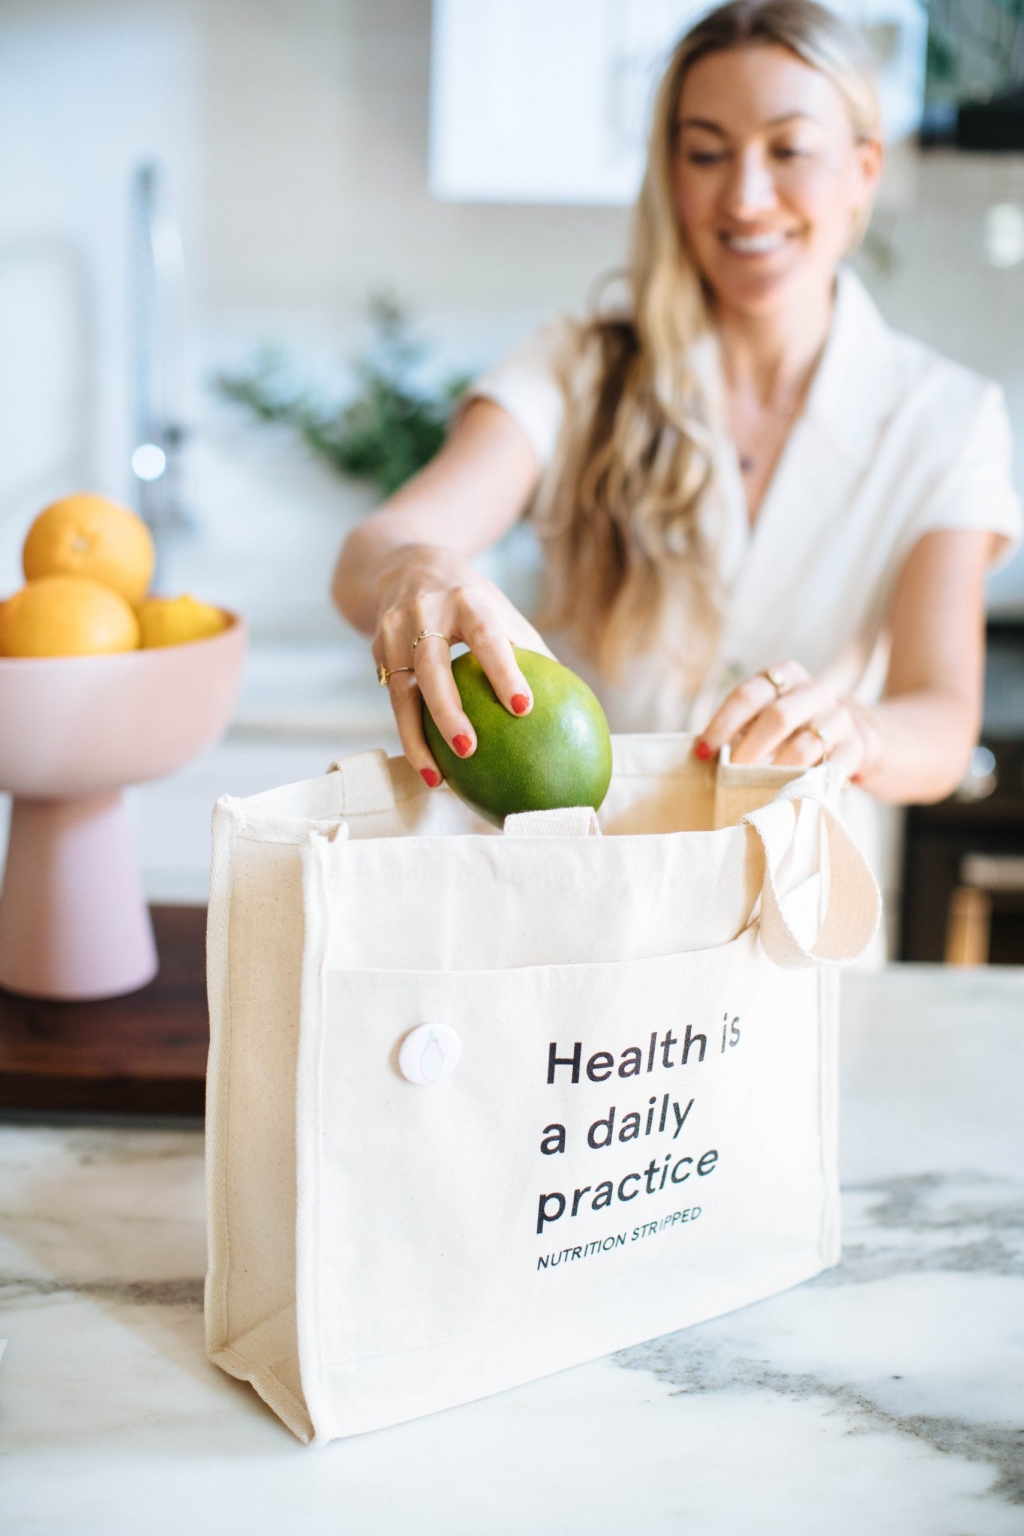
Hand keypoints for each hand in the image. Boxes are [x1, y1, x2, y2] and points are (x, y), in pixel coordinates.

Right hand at [371, 542, 553, 786]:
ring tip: (438, 779)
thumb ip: (528, 650)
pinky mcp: (376, 653)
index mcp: (466, 601)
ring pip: (402, 693)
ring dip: (418, 739)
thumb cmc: (469, 601)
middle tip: (470, 750)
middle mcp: (424, 613)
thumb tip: (574, 702)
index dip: (504, 672)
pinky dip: (410, 737)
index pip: (486, 637)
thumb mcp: (498, 611)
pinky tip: (429, 769)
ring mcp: (393, 632)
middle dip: (448, 711)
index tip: (524, 709)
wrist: (403, 566)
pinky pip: (394, 702)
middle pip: (432, 667)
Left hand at [697, 660, 868, 776]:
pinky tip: (788, 795)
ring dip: (775, 772)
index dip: (722, 725)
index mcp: (785, 675)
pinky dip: (806, 784)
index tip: (703, 753)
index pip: (748, 695)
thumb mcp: (765, 716)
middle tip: (729, 776)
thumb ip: (738, 730)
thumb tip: (702, 757)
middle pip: (778, 717)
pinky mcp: (856, 747)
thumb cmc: (790, 727)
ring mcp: (839, 717)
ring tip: (754, 790)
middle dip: (749, 751)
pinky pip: (829, 769)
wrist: (849, 733)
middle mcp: (815, 690)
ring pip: (804, 746)